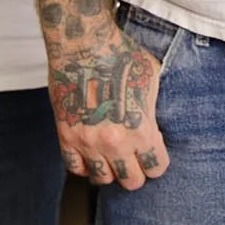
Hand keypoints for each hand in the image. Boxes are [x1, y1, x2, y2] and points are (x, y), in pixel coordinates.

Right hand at [48, 24, 168, 190]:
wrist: (83, 43)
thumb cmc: (121, 55)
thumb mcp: (152, 79)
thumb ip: (152, 108)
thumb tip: (155, 121)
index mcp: (140, 129)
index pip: (156, 168)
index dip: (157, 161)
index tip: (154, 152)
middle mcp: (114, 142)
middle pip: (131, 181)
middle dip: (136, 171)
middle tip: (135, 159)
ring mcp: (87, 141)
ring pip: (102, 179)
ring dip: (110, 170)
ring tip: (113, 158)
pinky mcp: (66, 134)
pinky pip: (74, 166)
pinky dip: (84, 164)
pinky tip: (91, 153)